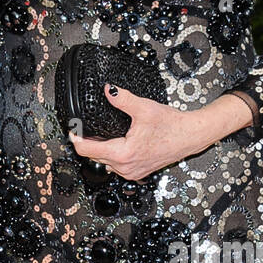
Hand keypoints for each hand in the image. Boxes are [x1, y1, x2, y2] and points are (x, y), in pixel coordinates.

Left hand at [69, 84, 213, 180]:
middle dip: (87, 142)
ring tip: (99, 133)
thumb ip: (122, 99)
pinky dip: (111, 154)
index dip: (75, 138)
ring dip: (99, 149)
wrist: (191, 136)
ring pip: (104, 162)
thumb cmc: (172, 125)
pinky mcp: (137, 172)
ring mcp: (131, 172)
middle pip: (93, 156)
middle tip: (83, 126)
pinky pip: (116, 165)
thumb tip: (107, 90)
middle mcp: (125, 167)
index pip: (87, 150)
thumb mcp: (144, 108)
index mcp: (123, 154)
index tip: (71, 129)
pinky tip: (115, 142)